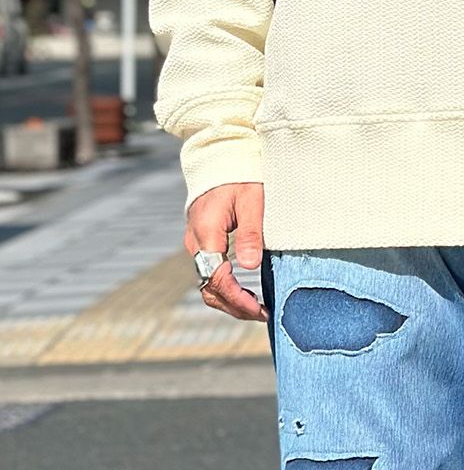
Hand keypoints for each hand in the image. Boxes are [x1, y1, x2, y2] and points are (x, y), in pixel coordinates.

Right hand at [184, 182, 269, 322]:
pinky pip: (208, 271)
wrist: (222, 156)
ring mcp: (195, 241)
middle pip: (208, 287)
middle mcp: (196, 240)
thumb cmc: (241, 175)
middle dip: (234, 306)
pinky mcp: (201, 239)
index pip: (217, 278)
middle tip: (262, 314)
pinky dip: (225, 287)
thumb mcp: (253, 200)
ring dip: (229, 300)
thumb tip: (251, 266)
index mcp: (207, 231)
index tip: (260, 310)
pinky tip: (245, 291)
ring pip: (206, 282)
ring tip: (256, 308)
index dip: (238, 299)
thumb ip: (251, 233)